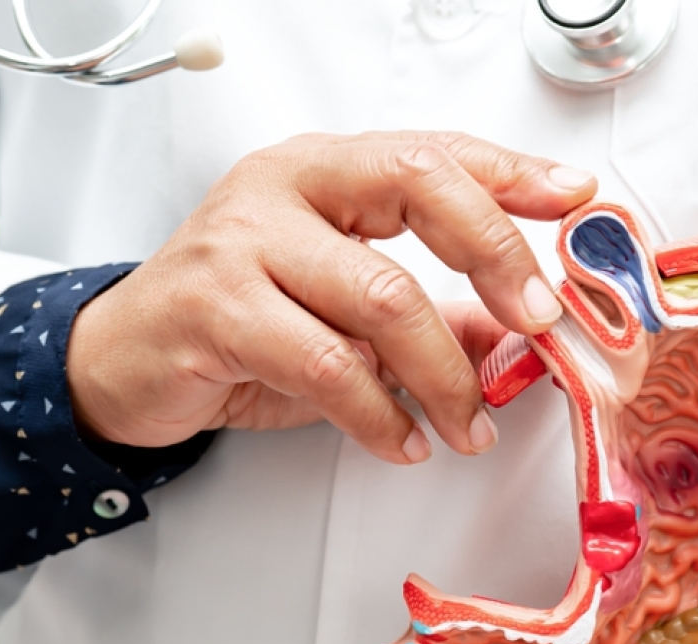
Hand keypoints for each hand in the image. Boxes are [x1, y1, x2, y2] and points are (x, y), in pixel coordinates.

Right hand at [67, 131, 596, 462]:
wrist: (124, 362)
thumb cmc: (240, 324)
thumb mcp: (344, 310)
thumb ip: (433, 314)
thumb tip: (521, 338)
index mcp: (323, 170)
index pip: (432, 150)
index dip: (509, 171)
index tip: (573, 196)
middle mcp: (284, 186)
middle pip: (417, 187)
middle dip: (496, 256)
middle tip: (540, 322)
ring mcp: (243, 241)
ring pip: (382, 295)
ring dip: (445, 374)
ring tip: (469, 425)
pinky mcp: (216, 309)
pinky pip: (329, 365)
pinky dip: (381, 415)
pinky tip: (404, 440)